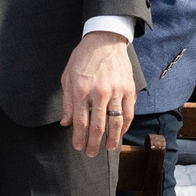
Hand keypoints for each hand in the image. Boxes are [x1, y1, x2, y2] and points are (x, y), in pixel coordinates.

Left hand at [60, 29, 137, 156]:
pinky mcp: (129, 90)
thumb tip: (66, 123)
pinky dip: (125, 126)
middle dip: (93, 142)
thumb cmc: (83, 59)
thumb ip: (67, 102)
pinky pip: (128, 113)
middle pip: (98, 126)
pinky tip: (120, 133)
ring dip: (112, 139)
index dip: (79, 137)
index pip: (80, 121)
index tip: (77, 147)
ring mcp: (116, 92)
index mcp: (81, 90)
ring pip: (116, 123)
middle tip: (90, 153)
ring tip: (108, 149)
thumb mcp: (67, 77)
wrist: (105, 41)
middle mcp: (99, 93)